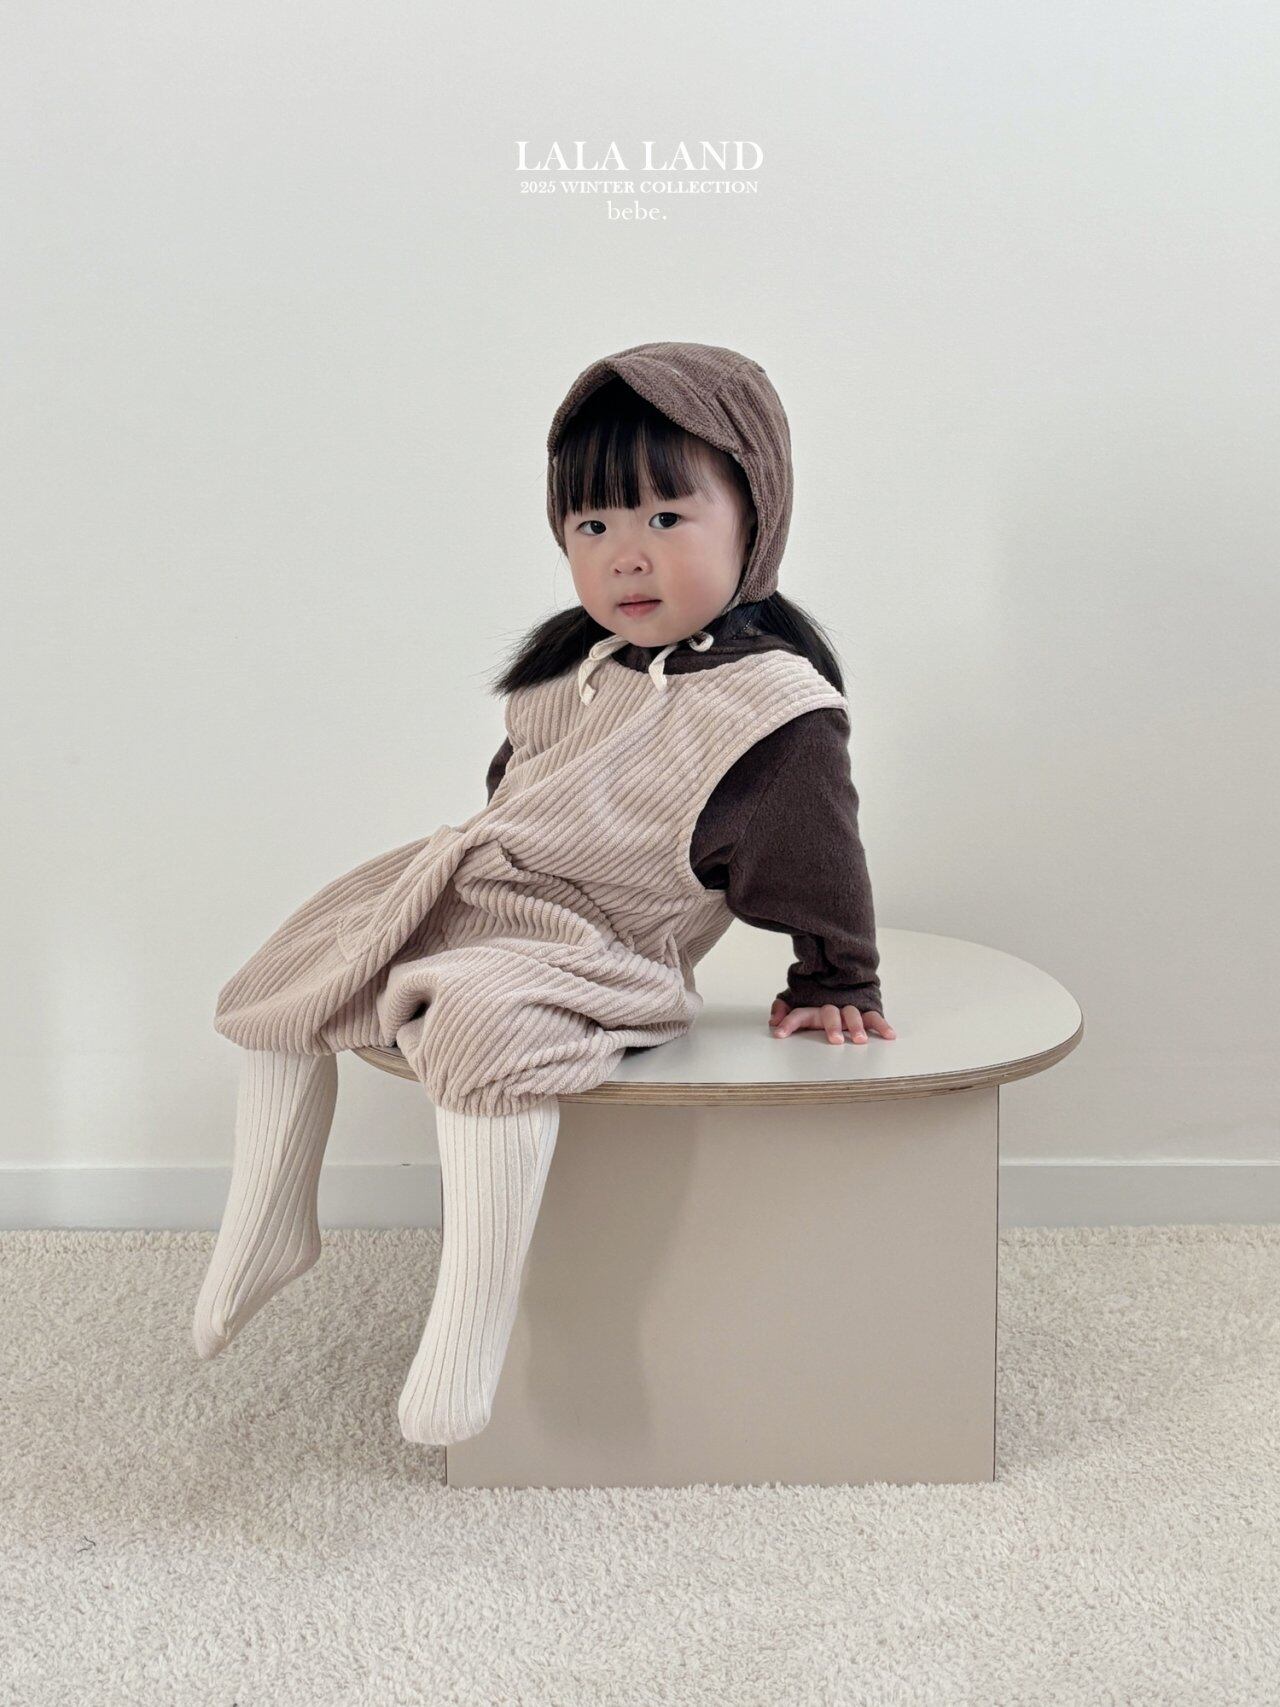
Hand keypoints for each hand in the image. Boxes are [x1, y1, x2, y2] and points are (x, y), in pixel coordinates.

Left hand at [768, 999, 896, 1045]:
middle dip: (832, 1026)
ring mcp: (848, 1010)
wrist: (839, 981)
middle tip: (835, 1040)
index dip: (789, 1022)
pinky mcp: (864, 1011)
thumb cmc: (816, 1002)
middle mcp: (831, 1008)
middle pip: (830, 1014)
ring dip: (856, 1026)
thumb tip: (773, 1022)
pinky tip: (890, 1036)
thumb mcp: (796, 1004)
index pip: (799, 1013)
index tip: (780, 1033)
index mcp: (812, 1009)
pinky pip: (874, 1017)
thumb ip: (783, 1010)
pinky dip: (882, 1025)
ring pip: (853, 1014)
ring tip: (860, 1040)